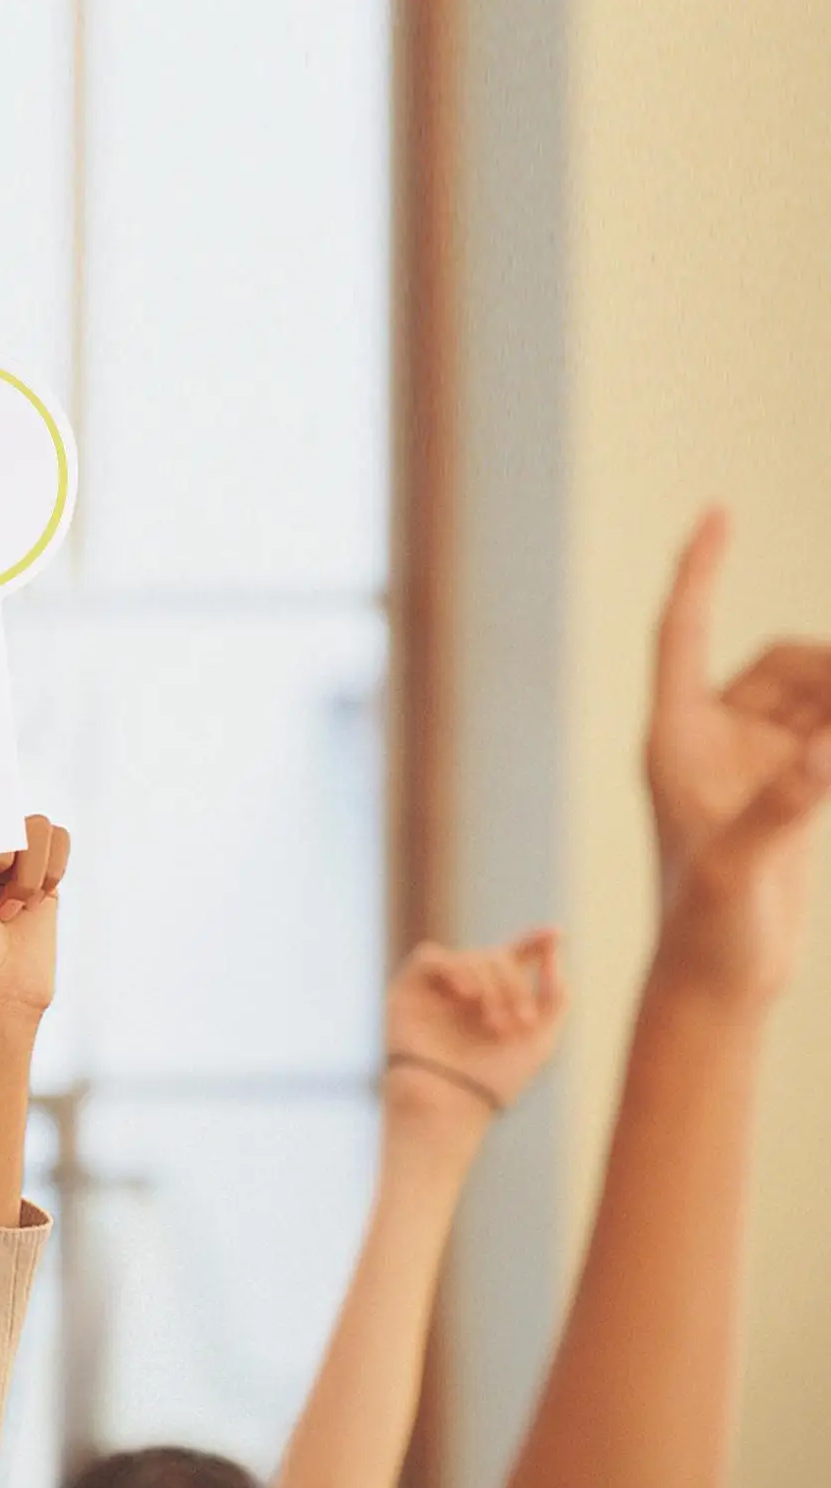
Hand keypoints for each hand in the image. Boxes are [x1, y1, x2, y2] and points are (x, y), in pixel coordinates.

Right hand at [384, 930, 567, 1138]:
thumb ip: (555, 998)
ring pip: (468, 957)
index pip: (510, 961)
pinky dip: (455, 968)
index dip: (532, 944)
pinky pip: (431, 957)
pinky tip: (468, 994)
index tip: (555, 933)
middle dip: (513, 984)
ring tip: (495, 1021)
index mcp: (492, 1003)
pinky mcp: (406, 991)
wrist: (450, 1105)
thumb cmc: (494, 1082)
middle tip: (519, 1021)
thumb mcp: (541, 1040)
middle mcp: (463, 994)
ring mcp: (435, 991)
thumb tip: (555, 956)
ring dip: (491, 983)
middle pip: (495, 958)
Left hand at [648, 510, 830, 1001]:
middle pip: (783, 662)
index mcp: (672, 737)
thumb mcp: (735, 869)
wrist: (720, 976)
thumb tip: (828, 752)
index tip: (716, 511)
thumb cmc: (703, 926)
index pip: (680, 633)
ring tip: (829, 768)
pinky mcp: (795, 783)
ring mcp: (757, 758)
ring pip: (818, 692)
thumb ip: (782, 810)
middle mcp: (710, 736)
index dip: (698, 570)